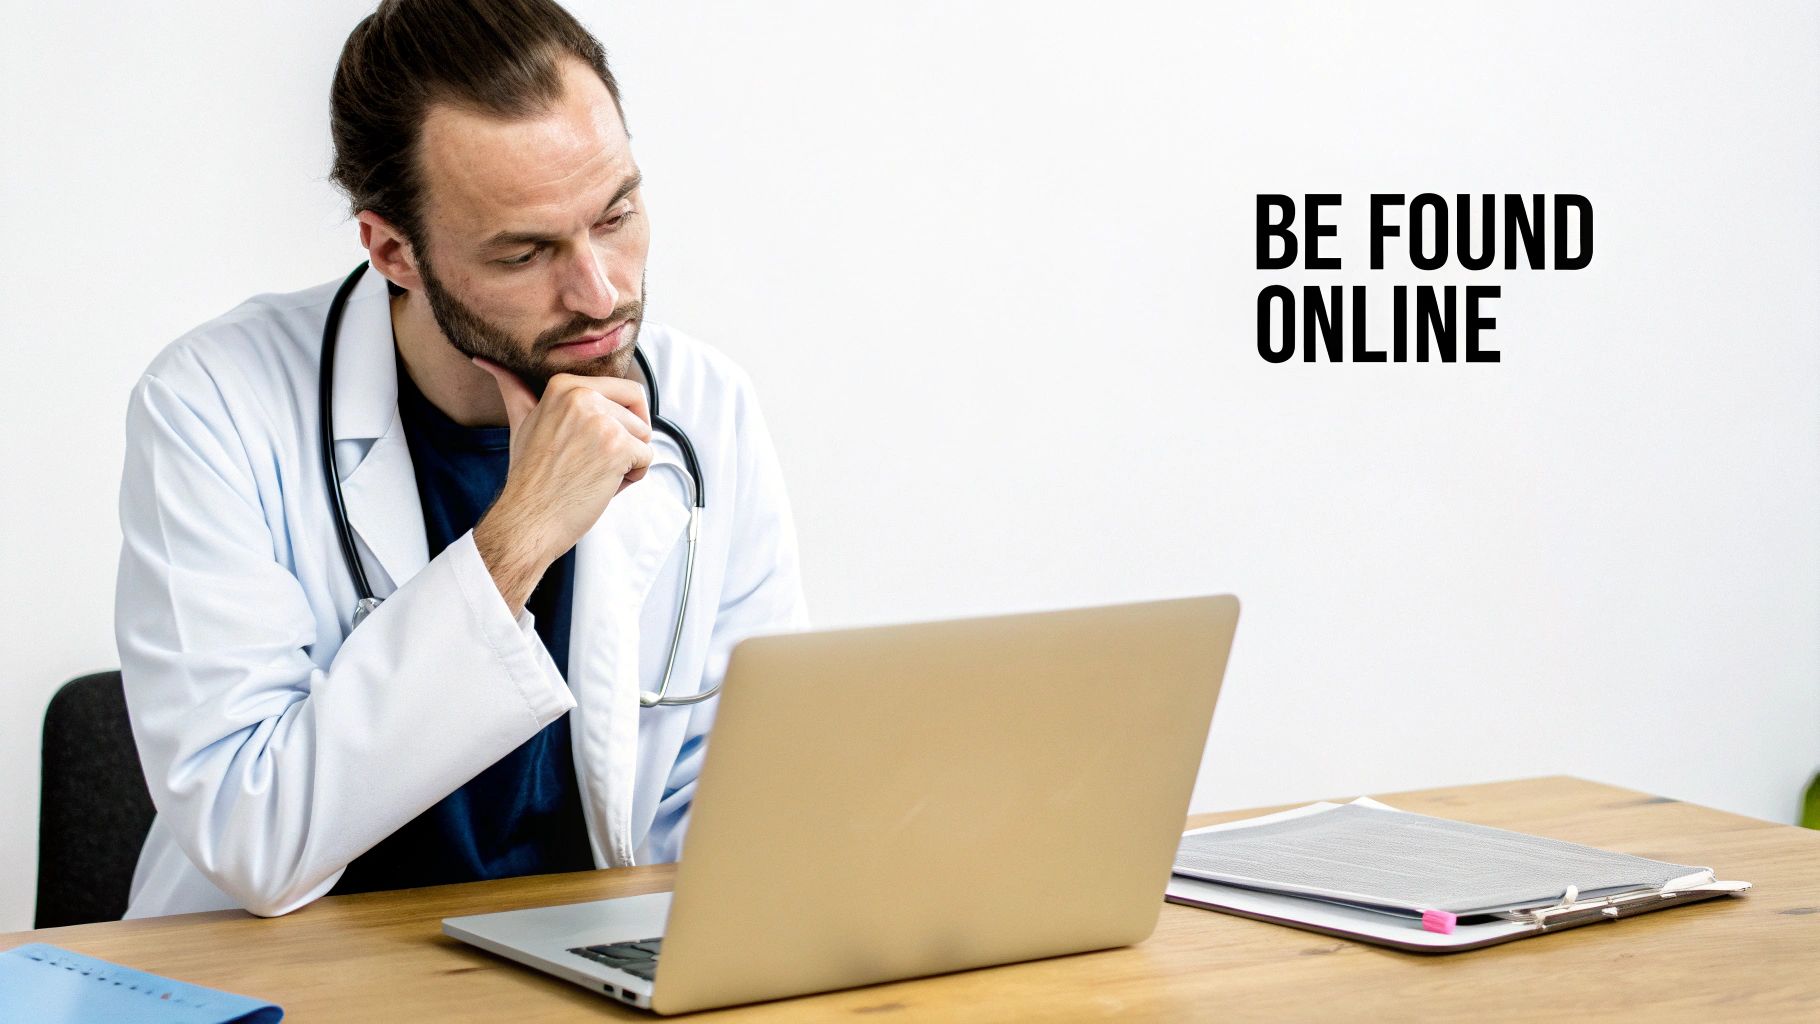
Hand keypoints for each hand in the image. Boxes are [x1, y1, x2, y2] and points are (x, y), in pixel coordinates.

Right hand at [470, 358, 654, 613]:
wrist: (528, 519)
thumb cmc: (528, 477)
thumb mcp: (521, 422)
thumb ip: (513, 389)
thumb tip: (485, 360)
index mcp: (565, 385)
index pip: (625, 393)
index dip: (616, 423)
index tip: (587, 444)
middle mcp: (583, 396)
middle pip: (638, 414)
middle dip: (626, 441)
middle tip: (590, 461)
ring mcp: (601, 421)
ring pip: (644, 437)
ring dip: (627, 462)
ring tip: (591, 474)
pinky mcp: (617, 447)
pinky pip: (647, 458)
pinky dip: (631, 477)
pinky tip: (601, 486)